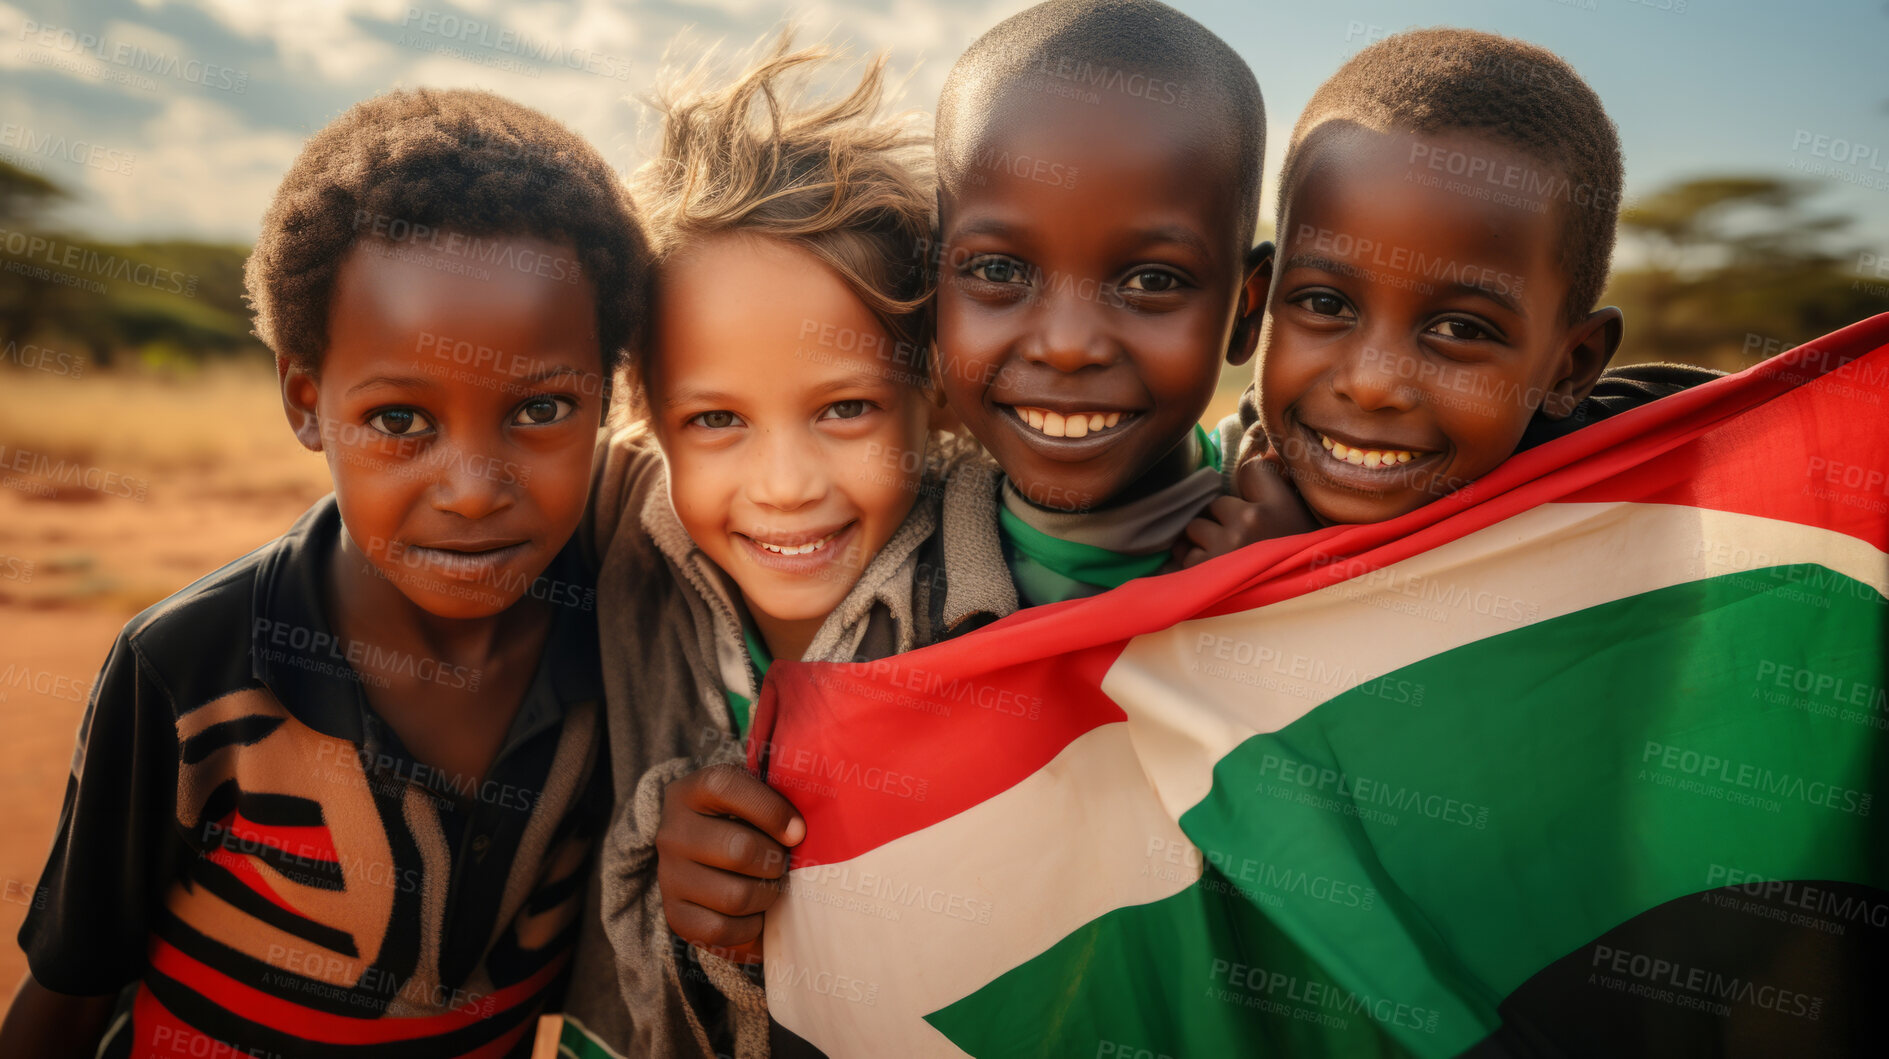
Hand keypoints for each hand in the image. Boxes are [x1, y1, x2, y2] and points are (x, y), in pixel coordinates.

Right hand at [655, 763, 804, 963]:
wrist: (702, 853)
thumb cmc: (745, 820)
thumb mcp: (754, 795)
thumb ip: (781, 795)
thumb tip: (820, 818)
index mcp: (693, 791)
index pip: (726, 787)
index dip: (770, 809)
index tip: (798, 831)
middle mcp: (673, 832)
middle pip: (740, 850)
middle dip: (775, 861)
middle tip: (784, 863)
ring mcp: (670, 876)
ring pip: (736, 896)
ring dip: (768, 895)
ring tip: (772, 886)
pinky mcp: (676, 916)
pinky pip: (721, 931)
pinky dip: (750, 928)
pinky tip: (757, 913)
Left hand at [1173, 435, 1318, 568]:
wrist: (1297, 609)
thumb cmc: (1297, 564)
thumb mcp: (1299, 522)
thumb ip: (1276, 486)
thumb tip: (1260, 442)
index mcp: (1279, 506)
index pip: (1249, 470)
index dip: (1250, 489)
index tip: (1261, 508)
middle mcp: (1250, 522)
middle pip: (1214, 505)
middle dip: (1222, 523)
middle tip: (1245, 548)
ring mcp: (1224, 547)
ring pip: (1195, 529)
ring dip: (1204, 545)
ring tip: (1229, 565)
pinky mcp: (1202, 572)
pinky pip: (1183, 557)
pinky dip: (1192, 568)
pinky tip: (1214, 579)